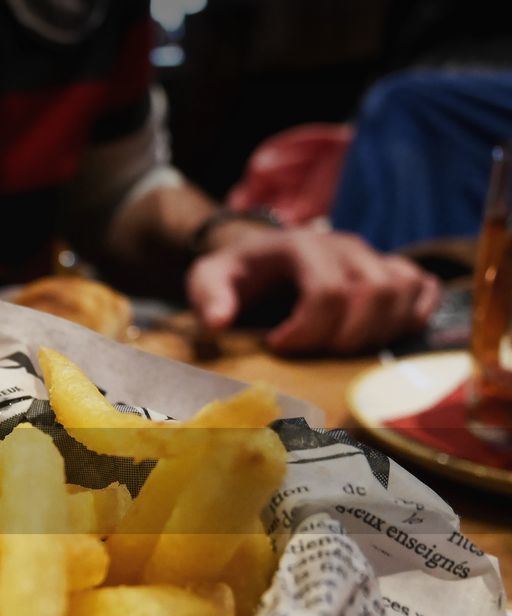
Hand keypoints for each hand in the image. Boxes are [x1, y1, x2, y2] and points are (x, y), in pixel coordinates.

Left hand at [185, 227, 440, 354]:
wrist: (260, 256)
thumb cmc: (237, 274)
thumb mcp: (208, 278)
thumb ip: (209, 296)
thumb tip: (220, 322)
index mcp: (302, 246)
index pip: (328, 292)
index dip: (307, 331)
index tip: (278, 345)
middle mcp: (346, 247)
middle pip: (373, 294)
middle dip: (344, 337)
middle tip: (313, 353)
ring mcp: (373, 256)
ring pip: (403, 293)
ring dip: (377, 332)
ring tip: (339, 349)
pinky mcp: (392, 270)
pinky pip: (424, 290)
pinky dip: (411, 318)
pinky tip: (377, 337)